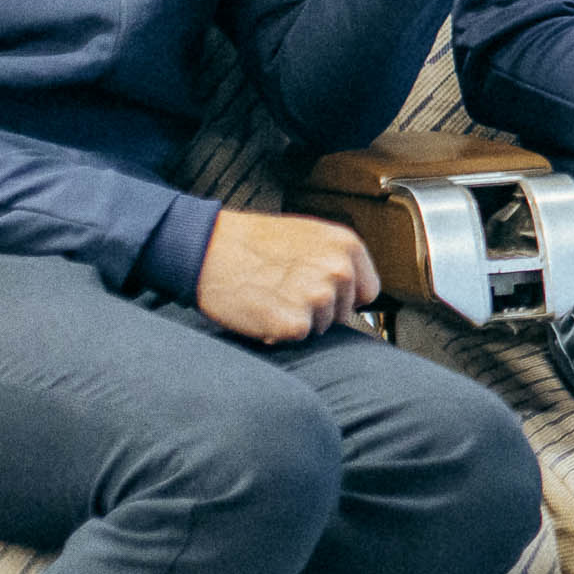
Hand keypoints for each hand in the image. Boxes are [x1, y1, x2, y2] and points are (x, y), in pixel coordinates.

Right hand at [200, 210, 381, 343]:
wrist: (207, 247)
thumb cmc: (252, 242)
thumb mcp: (309, 236)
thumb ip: (336, 260)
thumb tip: (353, 287)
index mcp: (346, 246)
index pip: (367, 292)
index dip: (341, 297)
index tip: (318, 291)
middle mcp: (338, 271)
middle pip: (343, 313)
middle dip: (318, 309)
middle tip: (284, 288)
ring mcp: (318, 298)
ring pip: (321, 327)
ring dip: (298, 319)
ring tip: (271, 295)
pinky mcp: (294, 323)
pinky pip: (297, 337)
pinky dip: (279, 331)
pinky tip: (263, 310)